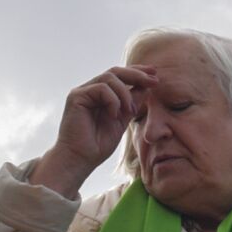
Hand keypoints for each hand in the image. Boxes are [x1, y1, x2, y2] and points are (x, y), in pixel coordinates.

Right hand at [30, 65, 159, 197]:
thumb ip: (131, 104)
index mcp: (100, 95)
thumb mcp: (122, 121)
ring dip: (125, 94)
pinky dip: (113, 101)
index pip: (119, 77)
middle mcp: (90, 90)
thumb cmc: (98, 145)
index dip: (137, 73)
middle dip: (137, 74)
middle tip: (154, 80)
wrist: (81, 159)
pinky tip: (113, 115)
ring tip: (130, 110)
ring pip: (109, 78)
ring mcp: (82, 92)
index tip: (155, 74)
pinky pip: (101, 88)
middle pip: (115, 72)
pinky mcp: (76, 97)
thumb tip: (146, 88)